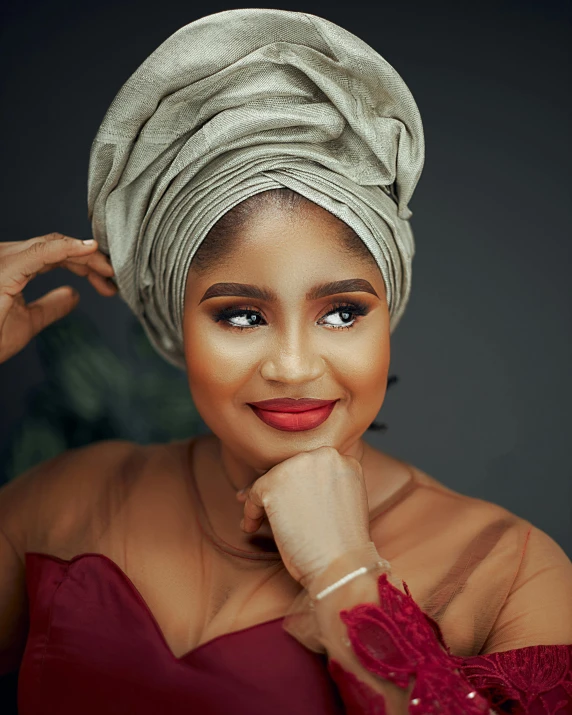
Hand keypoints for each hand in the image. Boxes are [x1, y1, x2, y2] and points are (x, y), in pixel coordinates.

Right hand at [0, 232, 116, 363]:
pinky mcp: (6, 268)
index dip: (83, 264)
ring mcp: (4, 259)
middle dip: (90, 261)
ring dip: (86, 257)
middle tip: (115, 277)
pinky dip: (68, 249)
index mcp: (11, 265)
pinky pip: (42, 251)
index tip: (108, 281)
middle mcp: (6, 256)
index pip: (53, 254)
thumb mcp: (27, 322)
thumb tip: (74, 295)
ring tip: (109, 270)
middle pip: (57, 247)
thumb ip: (50, 306)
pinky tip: (88, 250)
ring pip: (54, 246)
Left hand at [236, 445, 370, 586]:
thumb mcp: (342, 502)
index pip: (310, 467)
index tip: (286, 501)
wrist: (341, 565)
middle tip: (265, 511)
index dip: (295, 486)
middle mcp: (323, 455)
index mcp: (343, 460)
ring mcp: (299, 465)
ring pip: (271, 479)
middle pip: (289, 469)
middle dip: (276, 491)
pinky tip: (251, 528)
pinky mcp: (275, 482)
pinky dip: (250, 512)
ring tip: (256, 522)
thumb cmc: (342, 544)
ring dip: (262, 502)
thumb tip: (288, 484)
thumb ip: (322, 486)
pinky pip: (254, 494)